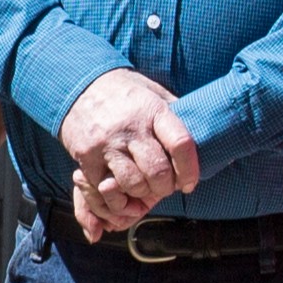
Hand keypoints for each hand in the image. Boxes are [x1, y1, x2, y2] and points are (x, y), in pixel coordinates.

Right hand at [58, 67, 197, 240]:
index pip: (180, 144)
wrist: (78, 85)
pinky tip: (123, 189)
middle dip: (166, 187)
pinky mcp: (86, 158)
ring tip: (145, 188)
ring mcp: (106, 144)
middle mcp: (130, 128)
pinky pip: (106, 189)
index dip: (190, 169)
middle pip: (157, 171)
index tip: (190, 182)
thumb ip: (175, 112)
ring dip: (143, 193)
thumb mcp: (153, 91)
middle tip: (166, 187)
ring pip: (133, 184)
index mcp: (152, 110)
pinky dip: (118, 196)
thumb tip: (204, 131)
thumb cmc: (124, 92)